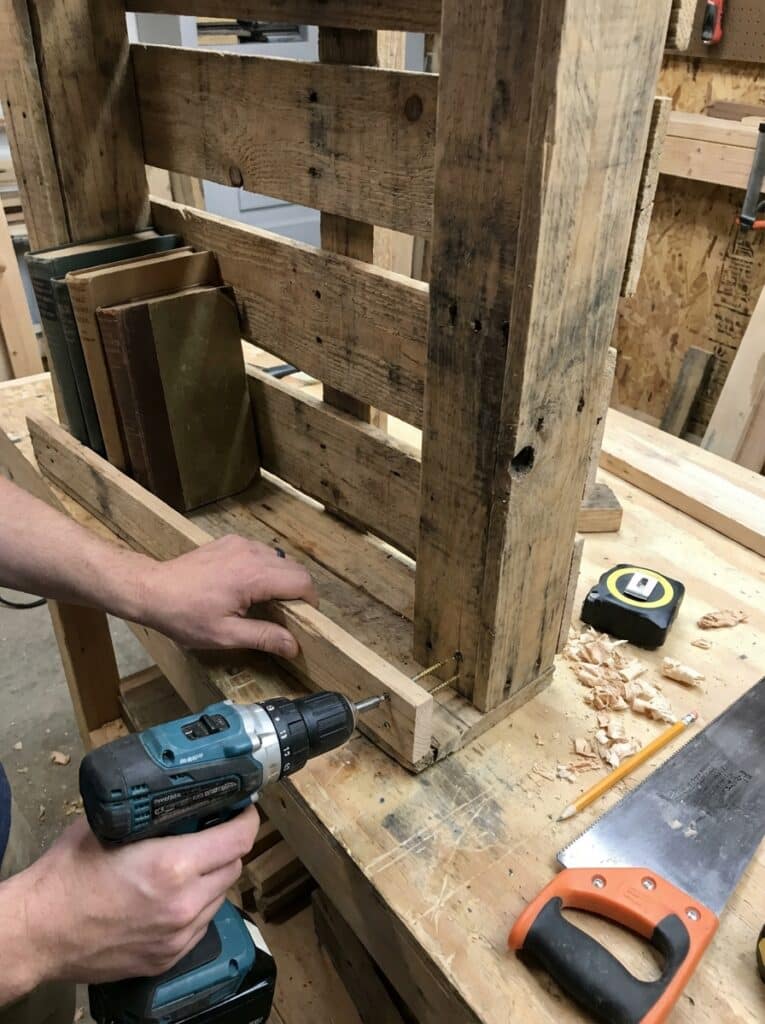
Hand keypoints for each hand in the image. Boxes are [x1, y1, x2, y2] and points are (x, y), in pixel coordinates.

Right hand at [14, 807, 259, 985]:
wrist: (38, 932)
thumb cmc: (67, 875)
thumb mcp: (112, 826)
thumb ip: (154, 814)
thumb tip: (182, 796)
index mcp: (173, 866)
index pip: (238, 839)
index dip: (246, 818)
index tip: (243, 808)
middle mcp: (184, 903)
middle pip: (233, 867)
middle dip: (228, 846)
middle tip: (213, 831)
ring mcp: (178, 936)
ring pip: (220, 897)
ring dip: (214, 877)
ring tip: (192, 864)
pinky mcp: (168, 958)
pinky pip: (201, 924)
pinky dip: (198, 906)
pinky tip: (176, 895)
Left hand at [139, 536, 317, 655]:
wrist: (152, 590)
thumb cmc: (185, 615)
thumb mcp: (225, 635)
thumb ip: (264, 637)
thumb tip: (293, 645)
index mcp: (254, 576)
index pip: (302, 583)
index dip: (310, 602)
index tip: (303, 619)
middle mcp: (252, 553)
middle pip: (295, 569)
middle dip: (297, 592)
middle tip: (285, 615)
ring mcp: (241, 543)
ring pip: (280, 559)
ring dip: (281, 579)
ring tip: (265, 602)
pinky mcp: (230, 541)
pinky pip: (261, 552)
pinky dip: (264, 568)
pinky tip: (247, 586)